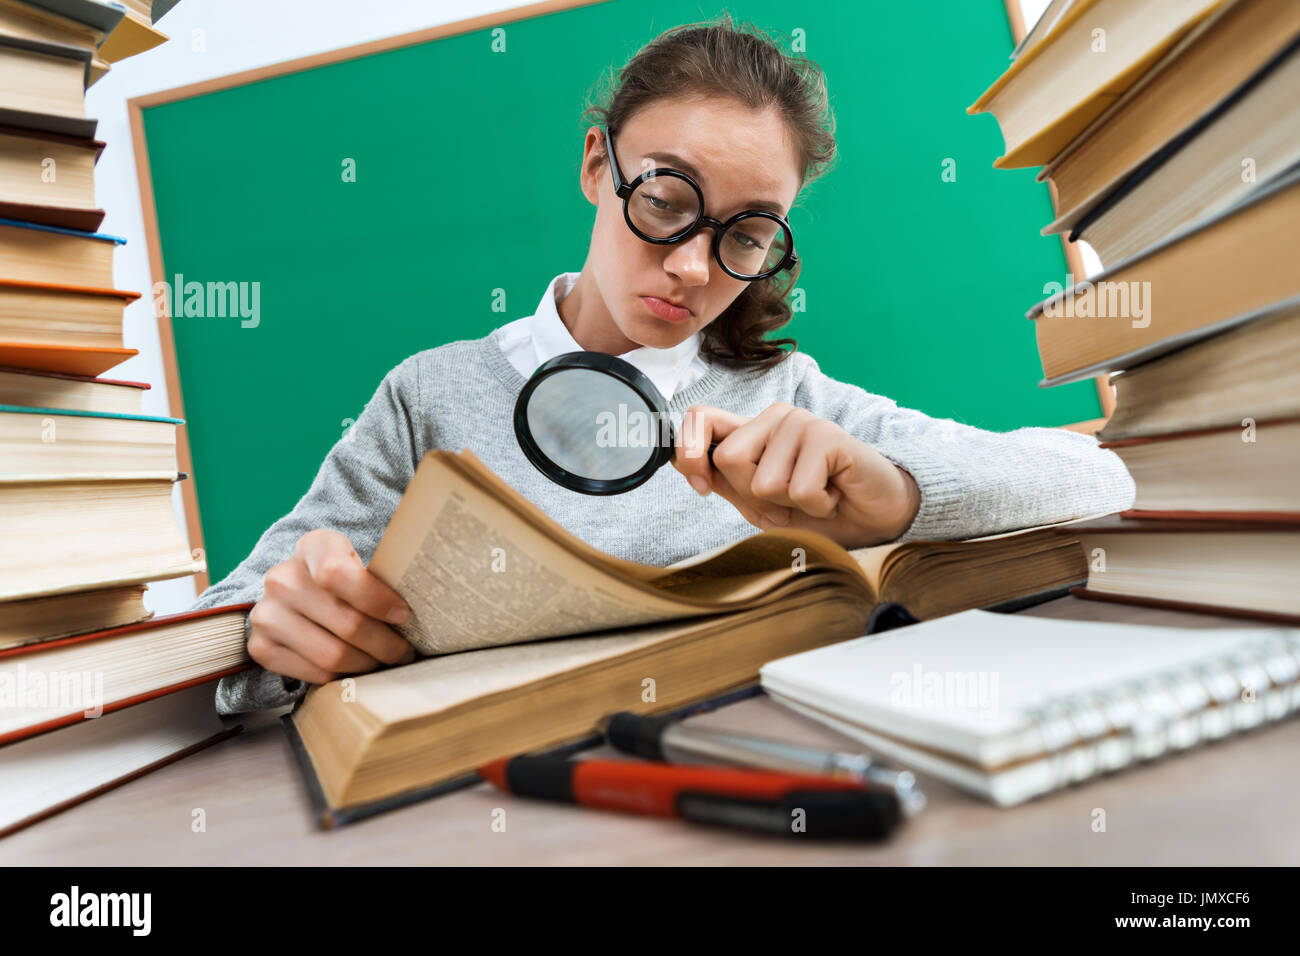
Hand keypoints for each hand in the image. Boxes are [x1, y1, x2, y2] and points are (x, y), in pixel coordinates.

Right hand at [246, 529, 415, 684]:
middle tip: (405, 652)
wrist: (298, 594)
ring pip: (333, 654)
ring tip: (386, 661)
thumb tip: (427, 608)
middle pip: (346, 623)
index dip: (376, 599)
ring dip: (368, 664)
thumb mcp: (364, 563)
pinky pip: (314, 673)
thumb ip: (385, 577)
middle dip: (386, 644)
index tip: (404, 616)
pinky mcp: (260, 647)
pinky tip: (357, 667)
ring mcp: (266, 614)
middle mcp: (282, 577)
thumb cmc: (347, 579)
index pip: (337, 573)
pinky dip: (343, 676)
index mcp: (313, 546)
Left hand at [672, 402, 920, 548]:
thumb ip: (724, 481)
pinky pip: (799, 488)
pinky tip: (833, 494)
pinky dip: (816, 506)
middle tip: (788, 500)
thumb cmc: (818, 510)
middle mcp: (775, 419)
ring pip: (763, 480)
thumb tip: (680, 462)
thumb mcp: (760, 504)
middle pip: (728, 458)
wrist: (874, 519)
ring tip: (816, 496)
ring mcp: (802, 423)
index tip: (701, 486)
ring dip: (790, 505)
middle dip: (753, 496)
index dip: (689, 452)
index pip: (702, 418)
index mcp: (753, 431)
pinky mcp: (828, 436)